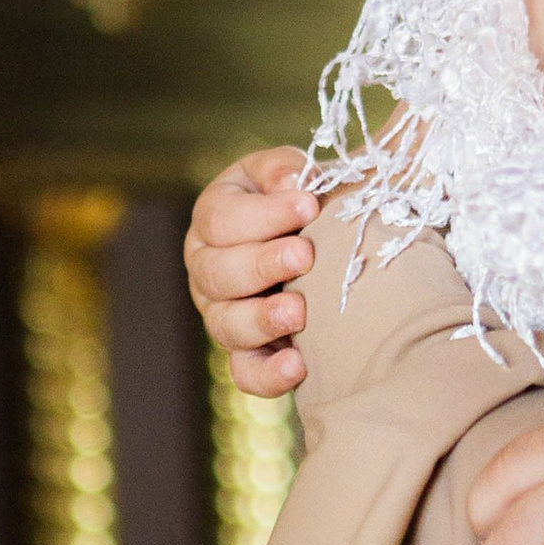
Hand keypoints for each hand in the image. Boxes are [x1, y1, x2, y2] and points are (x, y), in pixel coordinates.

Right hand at [185, 147, 320, 396]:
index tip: (310, 205)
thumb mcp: (299, 175)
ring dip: (262, 319)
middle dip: (262, 264)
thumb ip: (290, 170)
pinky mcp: (249, 354)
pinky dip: (269, 374)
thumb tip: (292, 179)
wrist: (334, 245)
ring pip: (225, 324)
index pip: (221, 219)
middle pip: (216, 272)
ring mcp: (224, 314)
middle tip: (306, 255)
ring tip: (300, 312)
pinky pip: (247, 373)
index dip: (263, 215)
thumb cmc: (313, 202)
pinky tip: (299, 365)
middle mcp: (208, 267)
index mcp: (215, 217)